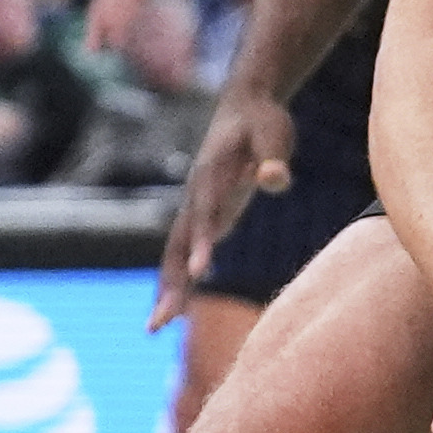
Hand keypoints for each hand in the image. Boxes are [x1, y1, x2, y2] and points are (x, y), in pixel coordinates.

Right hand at [153, 85, 298, 326]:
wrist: (244, 105)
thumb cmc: (263, 121)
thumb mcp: (275, 133)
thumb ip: (274, 158)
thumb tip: (273, 180)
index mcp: (212, 174)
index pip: (206, 212)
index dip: (202, 242)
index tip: (198, 273)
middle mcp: (196, 194)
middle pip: (178, 242)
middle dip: (170, 282)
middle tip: (161, 321)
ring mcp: (195, 207)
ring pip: (175, 252)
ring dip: (168, 288)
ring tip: (156, 327)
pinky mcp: (202, 216)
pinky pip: (185, 253)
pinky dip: (179, 280)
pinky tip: (174, 310)